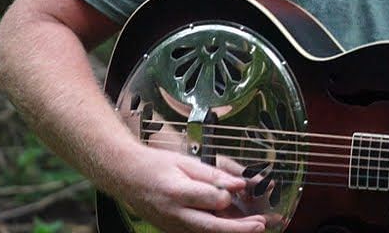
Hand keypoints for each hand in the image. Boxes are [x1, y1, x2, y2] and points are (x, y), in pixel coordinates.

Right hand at [110, 143, 268, 232]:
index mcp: (177, 192)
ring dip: (231, 232)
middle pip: (211, 227)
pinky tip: (233, 225)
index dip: (228, 195)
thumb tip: (238, 184)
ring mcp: (172, 226)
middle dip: (239, 229)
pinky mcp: (173, 231)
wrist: (127, 177)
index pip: (211, 199)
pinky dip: (217, 230)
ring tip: (255, 226)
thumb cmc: (156, 165)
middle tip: (261, 224)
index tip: (241, 188)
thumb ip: (213, 175)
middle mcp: (174, 214)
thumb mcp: (186, 162)